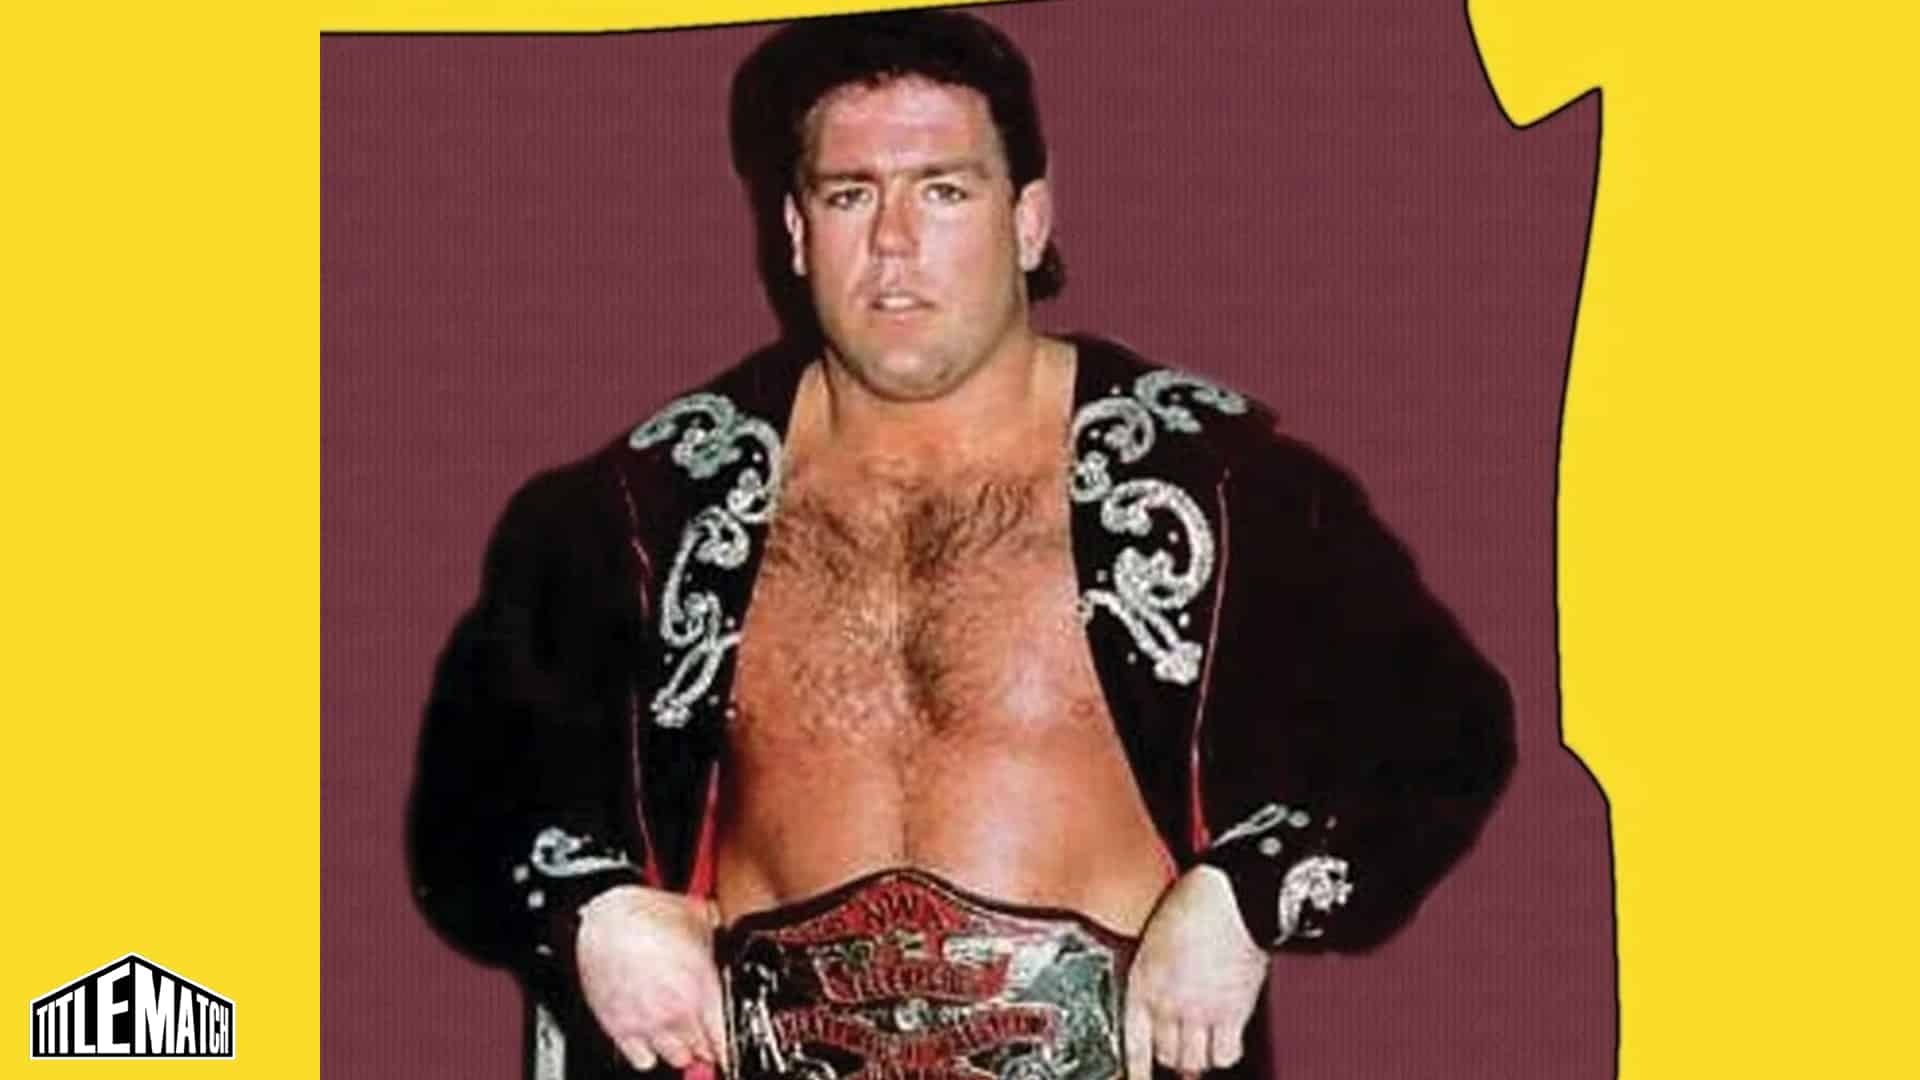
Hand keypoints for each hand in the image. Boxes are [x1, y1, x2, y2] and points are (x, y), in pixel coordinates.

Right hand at [576, 884, 727, 1072]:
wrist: (605, 920)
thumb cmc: (646, 915)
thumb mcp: (696, 915)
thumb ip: (717, 928)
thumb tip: (725, 924)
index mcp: (701, 987)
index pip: (723, 1036)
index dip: (726, 1041)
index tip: (724, 1041)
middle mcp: (677, 1010)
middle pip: (702, 1049)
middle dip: (704, 1043)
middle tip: (700, 1032)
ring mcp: (648, 1022)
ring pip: (677, 1058)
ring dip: (680, 1049)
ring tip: (678, 1035)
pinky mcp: (620, 1027)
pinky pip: (643, 1061)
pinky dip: (648, 1053)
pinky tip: (651, 1038)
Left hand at [1124, 866, 1268, 1079]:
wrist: (1232, 895)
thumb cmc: (1195, 903)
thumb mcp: (1155, 938)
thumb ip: (1153, 973)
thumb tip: (1158, 997)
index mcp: (1143, 982)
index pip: (1132, 1041)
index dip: (1135, 1068)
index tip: (1138, 1077)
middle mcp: (1167, 1002)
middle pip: (1166, 1055)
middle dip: (1172, 1056)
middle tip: (1180, 1050)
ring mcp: (1200, 1011)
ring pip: (1194, 1061)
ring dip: (1198, 1058)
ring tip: (1203, 1047)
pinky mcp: (1233, 1012)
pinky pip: (1226, 1053)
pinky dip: (1225, 1052)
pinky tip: (1226, 1042)